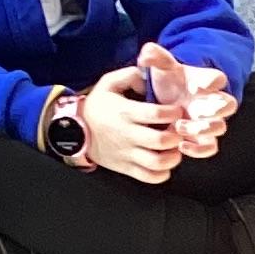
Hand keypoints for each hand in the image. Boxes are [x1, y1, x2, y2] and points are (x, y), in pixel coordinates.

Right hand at [81, 64, 181, 184]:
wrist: (74, 130)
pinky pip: (148, 177)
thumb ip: (131, 76)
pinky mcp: (125, 168)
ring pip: (157, 163)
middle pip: (161, 140)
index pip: (156, 113)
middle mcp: (127, 135)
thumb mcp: (108, 83)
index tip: (178, 111)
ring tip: (175, 149)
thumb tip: (150, 76)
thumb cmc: (96, 105)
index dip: (173, 113)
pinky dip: (162, 174)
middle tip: (179, 131)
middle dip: (177, 136)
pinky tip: (165, 165)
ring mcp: (127, 154)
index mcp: (125, 112)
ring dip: (173, 158)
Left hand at [138, 40, 235, 160]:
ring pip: (219, 128)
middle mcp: (213, 101)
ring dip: (202, 129)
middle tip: (195, 111)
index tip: (198, 85)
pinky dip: (198, 150)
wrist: (166, 99)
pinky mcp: (203, 138)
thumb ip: (155, 57)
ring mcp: (209, 121)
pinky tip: (181, 145)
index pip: (218, 78)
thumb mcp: (161, 67)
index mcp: (205, 81)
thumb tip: (146, 53)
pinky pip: (210, 148)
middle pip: (228, 105)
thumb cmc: (168, 81)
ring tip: (178, 127)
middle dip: (215, 110)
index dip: (212, 82)